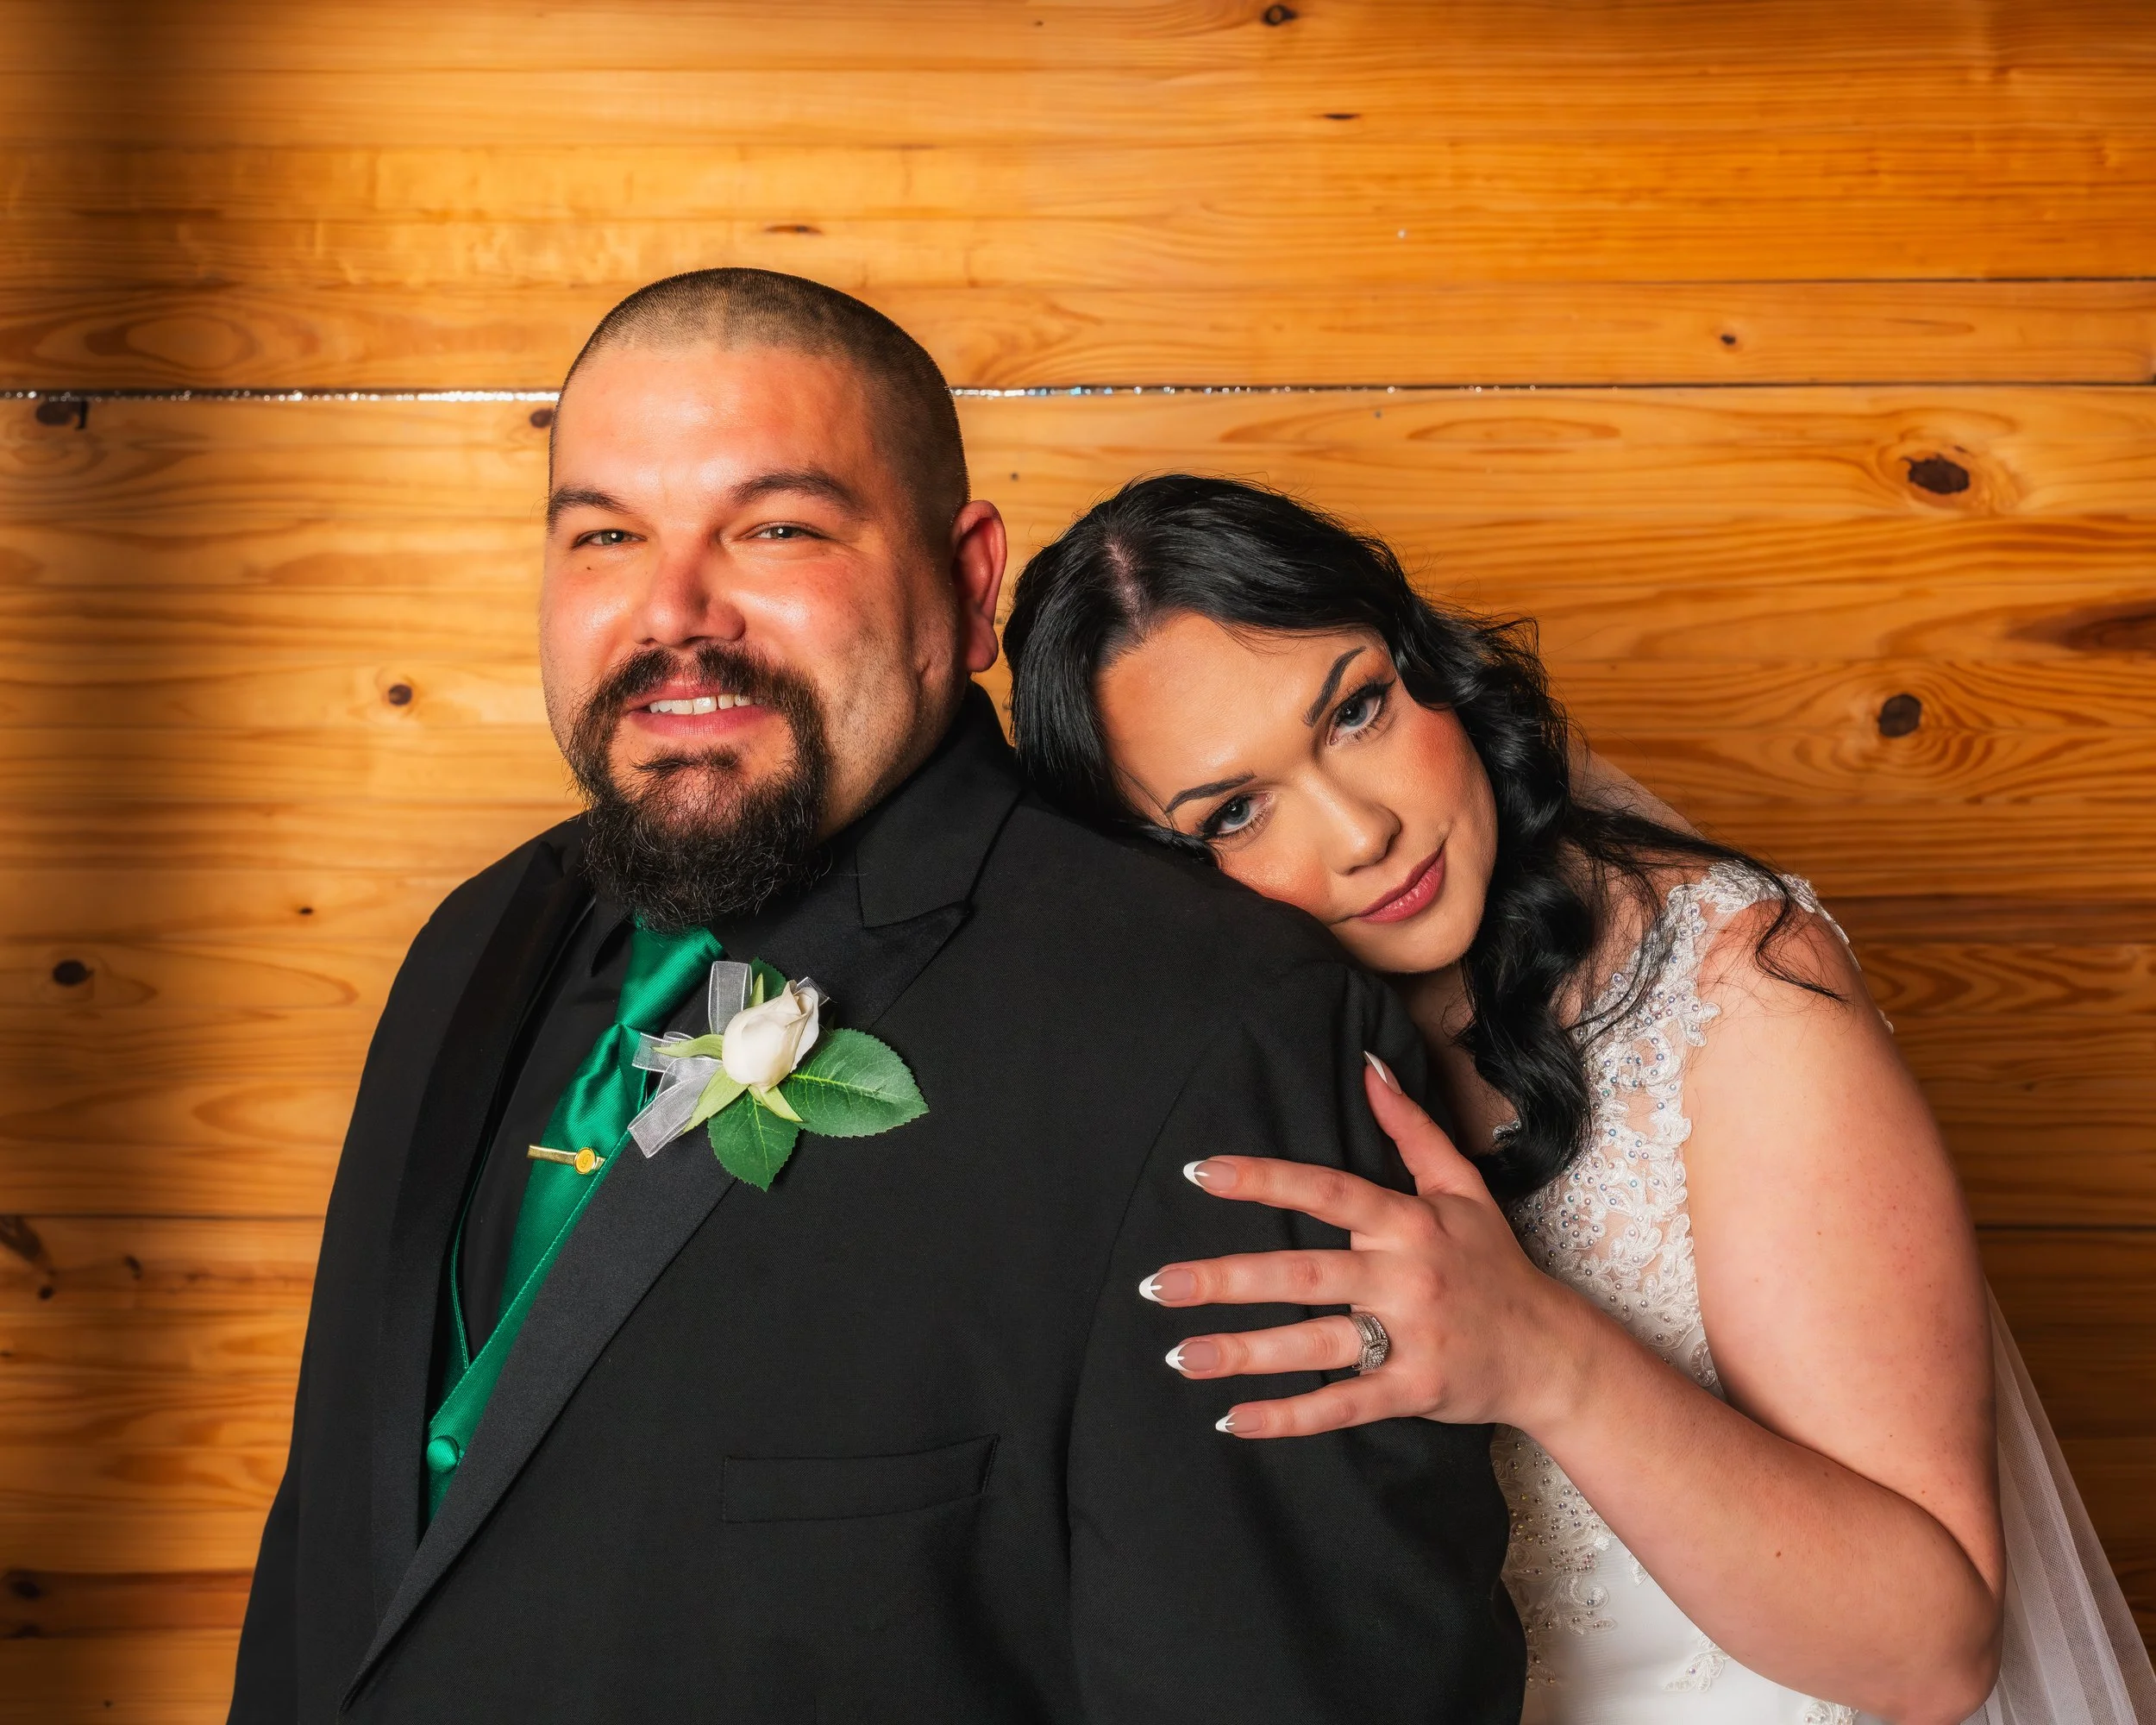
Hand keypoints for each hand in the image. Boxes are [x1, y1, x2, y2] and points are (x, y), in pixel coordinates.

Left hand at [1142, 1055, 1594, 1437]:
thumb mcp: (1462, 1188)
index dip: (1263, 1180)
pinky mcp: (1414, 1390)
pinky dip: (1290, 1417)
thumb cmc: (1496, 1265)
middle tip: (1158, 1284)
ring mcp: (1410, 1337)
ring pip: (1315, 1343)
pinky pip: (1343, 1405)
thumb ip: (1411, 1129)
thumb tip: (1368, 1065)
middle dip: (1227, 1280)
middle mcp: (1405, 1276)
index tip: (1199, 1173)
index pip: (1326, 1191)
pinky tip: (1234, 1419)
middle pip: (1304, 1274)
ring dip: (1243, 1352)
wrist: (1553, 1351)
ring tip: (1180, 1355)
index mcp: (1409, 1223)